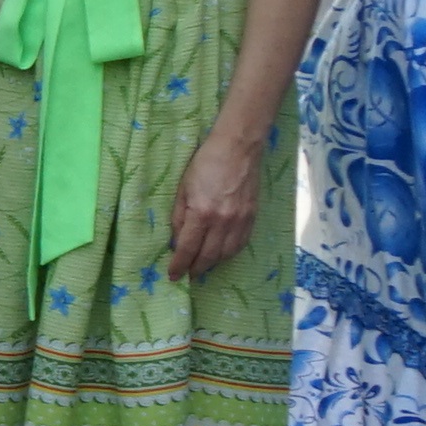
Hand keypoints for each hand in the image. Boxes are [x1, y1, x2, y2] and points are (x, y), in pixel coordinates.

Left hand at [161, 137, 264, 283]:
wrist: (238, 149)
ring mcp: (240, 221)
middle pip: (208, 256)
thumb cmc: (205, 164)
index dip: (179, 265)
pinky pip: (240, 244)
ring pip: (226, 254)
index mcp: (201, 213)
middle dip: (195, 269)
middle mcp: (222, 221)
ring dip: (212, 264)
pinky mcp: (252, 217)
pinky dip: (229, 253)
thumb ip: (179, 217)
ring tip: (202, 266)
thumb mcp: (182, 188)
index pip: (188, 249)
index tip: (173, 276)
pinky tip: (221, 254)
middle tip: (187, 275)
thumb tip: (177, 241)